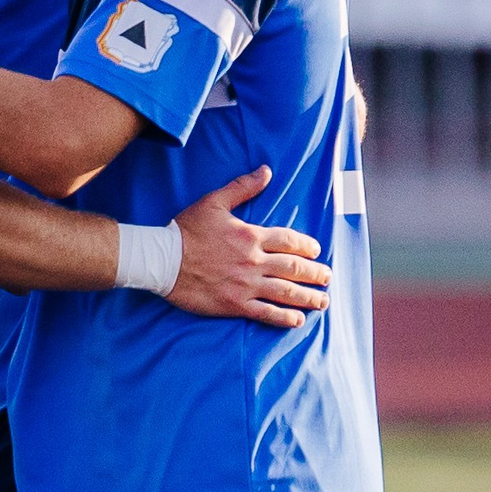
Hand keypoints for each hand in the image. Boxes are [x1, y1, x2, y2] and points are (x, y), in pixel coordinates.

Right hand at [168, 166, 329, 329]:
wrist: (162, 260)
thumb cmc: (186, 230)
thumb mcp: (214, 202)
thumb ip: (243, 187)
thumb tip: (267, 171)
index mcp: (251, 236)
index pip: (290, 241)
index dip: (307, 246)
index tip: (317, 251)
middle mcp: (253, 261)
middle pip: (294, 268)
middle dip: (315, 273)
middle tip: (328, 277)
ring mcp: (246, 285)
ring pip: (286, 292)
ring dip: (308, 297)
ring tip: (322, 301)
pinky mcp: (234, 304)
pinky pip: (266, 313)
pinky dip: (285, 317)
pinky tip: (298, 320)